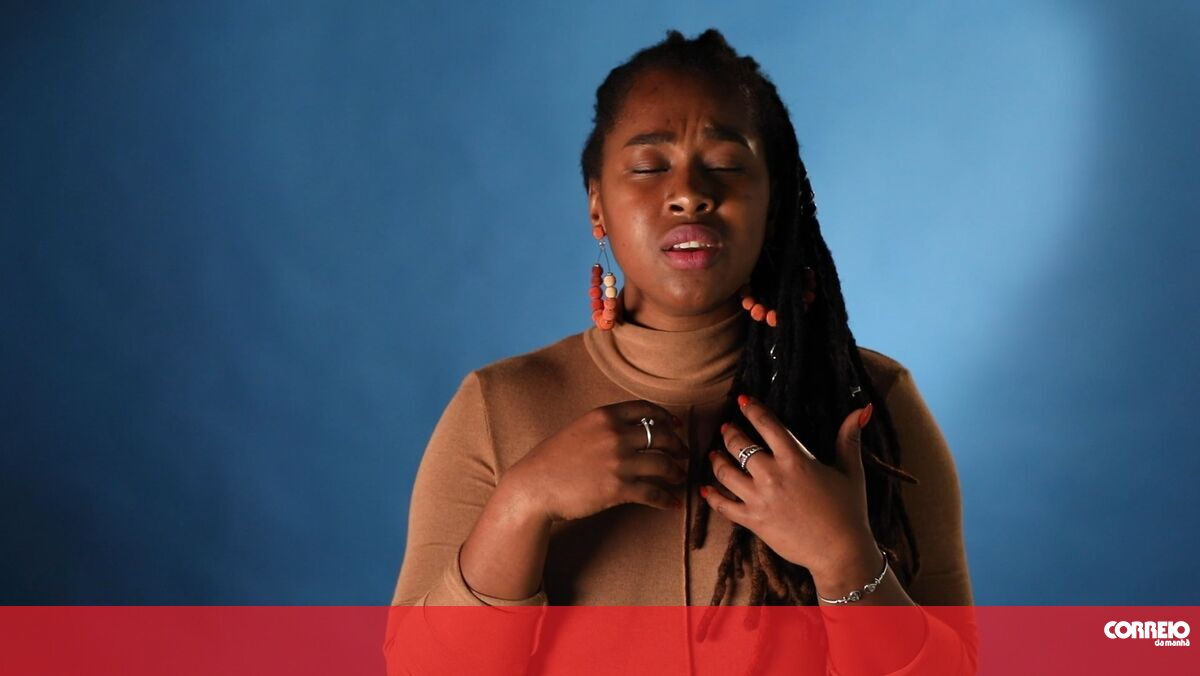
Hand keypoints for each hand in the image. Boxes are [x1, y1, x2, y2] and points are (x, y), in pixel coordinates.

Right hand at [505, 400, 689, 522]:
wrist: (534, 486)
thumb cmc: (551, 460)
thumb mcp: (578, 429)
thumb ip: (605, 427)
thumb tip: (632, 431)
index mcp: (604, 416)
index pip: (647, 410)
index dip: (667, 417)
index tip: (676, 426)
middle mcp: (615, 435)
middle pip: (662, 435)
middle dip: (678, 446)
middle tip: (684, 455)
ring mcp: (619, 462)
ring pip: (664, 464)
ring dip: (677, 472)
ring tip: (680, 478)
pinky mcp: (619, 488)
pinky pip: (654, 492)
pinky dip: (667, 499)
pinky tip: (673, 503)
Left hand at [700, 394, 876, 577]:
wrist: (840, 552)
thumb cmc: (849, 511)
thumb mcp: (851, 471)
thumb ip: (849, 437)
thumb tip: (862, 409)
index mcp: (795, 459)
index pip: (766, 424)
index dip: (752, 409)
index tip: (743, 401)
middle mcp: (772, 475)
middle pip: (739, 445)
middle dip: (729, 432)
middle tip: (726, 428)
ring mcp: (759, 498)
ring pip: (725, 472)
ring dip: (716, 460)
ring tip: (713, 453)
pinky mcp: (753, 520)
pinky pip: (723, 505)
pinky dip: (711, 496)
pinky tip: (704, 489)